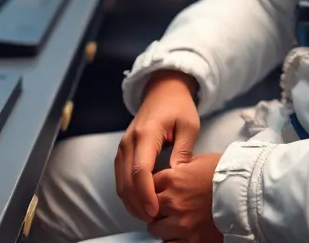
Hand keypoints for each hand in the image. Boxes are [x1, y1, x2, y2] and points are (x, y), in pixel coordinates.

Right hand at [115, 71, 200, 221]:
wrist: (162, 90)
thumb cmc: (178, 107)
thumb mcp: (189, 125)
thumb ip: (183, 151)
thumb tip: (177, 178)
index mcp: (146, 134)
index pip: (140, 171)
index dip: (146, 195)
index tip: (156, 211)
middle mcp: (129, 141)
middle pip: (126, 180)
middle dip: (138, 203)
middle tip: (155, 220)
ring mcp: (123, 145)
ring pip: (120, 181)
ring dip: (131, 201)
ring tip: (148, 215)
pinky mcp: (122, 150)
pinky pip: (120, 176)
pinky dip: (128, 193)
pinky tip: (140, 202)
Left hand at [147, 153, 222, 242]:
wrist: (246, 192)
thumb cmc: (224, 173)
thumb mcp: (198, 161)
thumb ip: (179, 169)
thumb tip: (170, 174)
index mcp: (172, 179)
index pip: (148, 186)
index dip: (154, 190)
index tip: (159, 192)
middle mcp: (172, 202)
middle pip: (149, 210)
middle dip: (156, 209)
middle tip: (166, 208)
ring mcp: (181, 223)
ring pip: (156, 230)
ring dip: (163, 226)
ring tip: (175, 222)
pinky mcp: (192, 240)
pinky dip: (174, 239)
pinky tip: (182, 232)